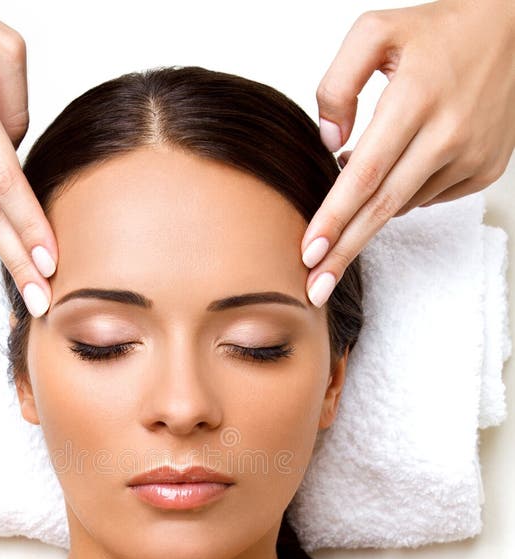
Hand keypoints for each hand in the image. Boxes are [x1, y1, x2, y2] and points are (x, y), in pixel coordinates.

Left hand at [301, 0, 514, 307]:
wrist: (511, 26)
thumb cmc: (438, 30)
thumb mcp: (375, 31)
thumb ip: (338, 82)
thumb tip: (330, 144)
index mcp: (417, 97)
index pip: (366, 174)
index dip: (335, 218)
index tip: (308, 253)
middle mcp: (448, 132)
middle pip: (383, 207)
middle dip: (344, 251)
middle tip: (315, 287)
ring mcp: (471, 155)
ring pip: (403, 204)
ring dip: (370, 208)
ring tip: (353, 190)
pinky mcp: (484, 169)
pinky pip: (428, 197)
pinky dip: (403, 192)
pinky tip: (398, 166)